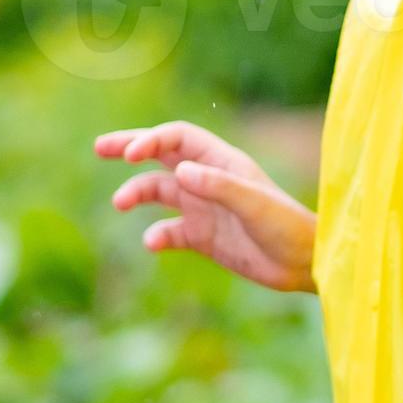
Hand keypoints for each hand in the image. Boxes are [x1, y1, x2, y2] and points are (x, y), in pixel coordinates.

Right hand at [96, 121, 317, 292]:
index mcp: (222, 162)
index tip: (130, 155)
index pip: (178, 139)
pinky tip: (153, 242)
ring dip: (136, 194)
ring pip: (159, 192)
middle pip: (162, 156)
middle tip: (99, 147)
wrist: (303, 264)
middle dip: (131, 148)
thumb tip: (180, 169)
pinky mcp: (202, 237)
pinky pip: (169, 231)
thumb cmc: (286, 226)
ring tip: (119, 203)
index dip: (151, 140)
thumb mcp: (253, 203)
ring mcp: (203, 208)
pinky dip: (156, 235)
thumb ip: (219, 185)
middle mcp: (208, 180)